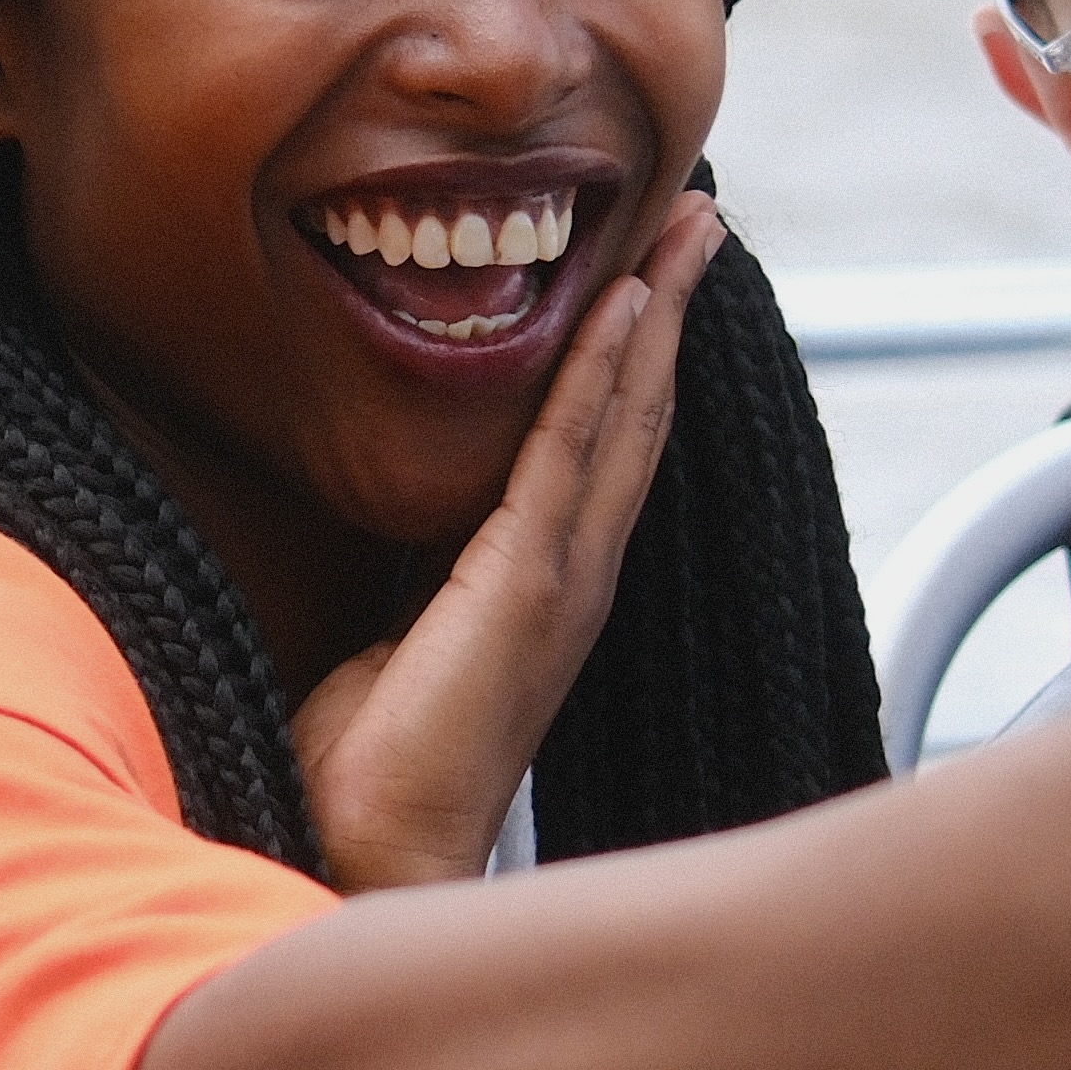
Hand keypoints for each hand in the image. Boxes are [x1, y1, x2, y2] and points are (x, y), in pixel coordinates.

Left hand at [286, 186, 714, 893]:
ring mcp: (562, 576)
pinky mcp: (528, 581)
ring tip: (689, 228)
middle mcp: (574, 572)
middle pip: (638, 413)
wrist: (370, 853)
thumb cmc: (368, 767)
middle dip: (669, 308)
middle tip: (701, 216)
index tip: (652, 270)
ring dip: (657, 314)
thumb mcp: (392, 639)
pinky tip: (628, 303)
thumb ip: (416, 576)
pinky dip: (605, 370)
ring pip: (624, 416)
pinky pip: (572, 451)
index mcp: (545, 582)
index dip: (633, 352)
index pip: (603, 442)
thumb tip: (397, 533)